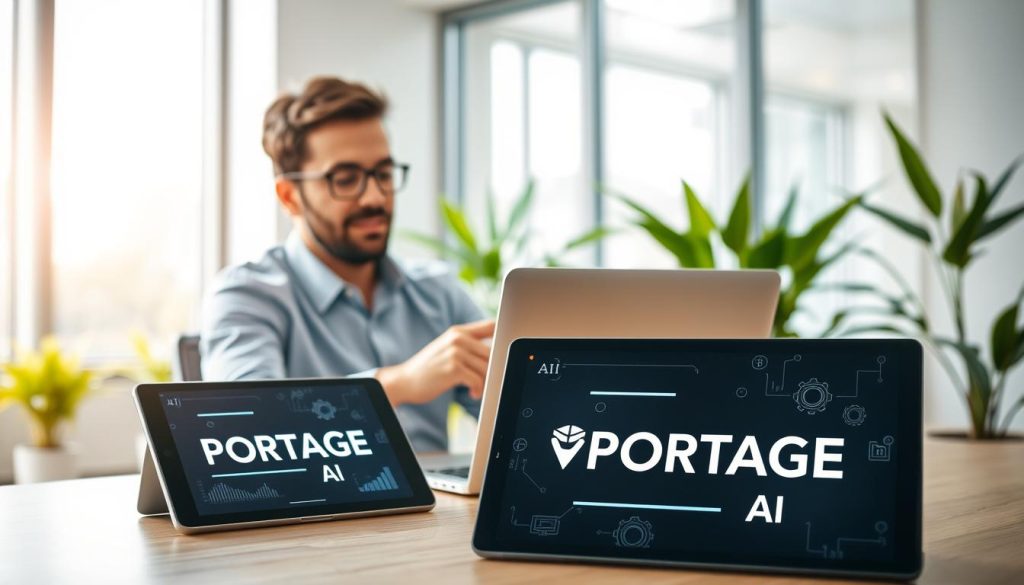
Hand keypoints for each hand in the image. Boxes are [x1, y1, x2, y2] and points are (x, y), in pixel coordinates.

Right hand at [375, 319, 494, 405]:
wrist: (404, 381)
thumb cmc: (429, 368)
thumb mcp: (447, 348)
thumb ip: (468, 344)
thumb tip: (496, 350)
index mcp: (458, 331)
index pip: (491, 325)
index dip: (503, 336)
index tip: (506, 352)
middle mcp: (457, 338)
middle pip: (492, 352)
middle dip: (493, 370)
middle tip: (488, 382)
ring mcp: (455, 352)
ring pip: (486, 368)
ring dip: (485, 383)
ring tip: (477, 389)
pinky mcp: (453, 368)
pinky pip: (478, 380)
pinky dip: (478, 390)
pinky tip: (472, 393)